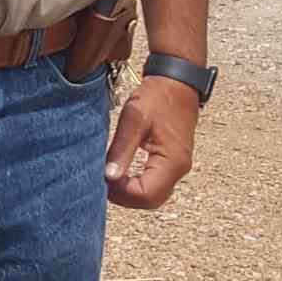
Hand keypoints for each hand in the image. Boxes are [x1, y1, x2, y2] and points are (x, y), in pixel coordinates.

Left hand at [104, 75, 198, 209]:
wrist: (177, 80)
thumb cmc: (157, 97)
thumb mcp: (134, 120)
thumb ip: (122, 150)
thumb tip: (108, 177)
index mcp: (172, 161)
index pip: (146, 194)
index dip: (122, 193)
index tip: (103, 179)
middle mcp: (179, 169)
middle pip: (151, 200)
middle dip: (125, 197)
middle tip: (102, 183)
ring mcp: (178, 166)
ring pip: (154, 194)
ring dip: (131, 192)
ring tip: (109, 178)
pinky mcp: (173, 160)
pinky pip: (156, 182)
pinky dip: (138, 183)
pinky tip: (121, 173)